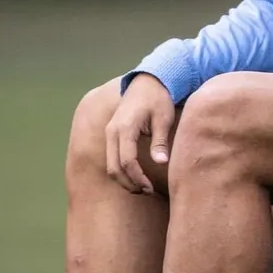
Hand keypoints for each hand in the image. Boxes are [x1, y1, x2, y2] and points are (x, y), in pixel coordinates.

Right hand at [104, 74, 174, 193]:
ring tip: (142, 188)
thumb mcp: (163, 118)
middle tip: (147, 191)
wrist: (147, 81)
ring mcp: (109, 132)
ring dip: (123, 180)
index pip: (127, 161)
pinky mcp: (111, 134)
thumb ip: (160, 141)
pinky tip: (136, 176)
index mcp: (125, 127)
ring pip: (109, 165)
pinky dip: (120, 171)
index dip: (137, 178)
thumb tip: (160, 162)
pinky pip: (111, 158)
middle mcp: (112, 131)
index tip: (150, 188)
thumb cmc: (158, 98)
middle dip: (129, 183)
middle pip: (113, 167)